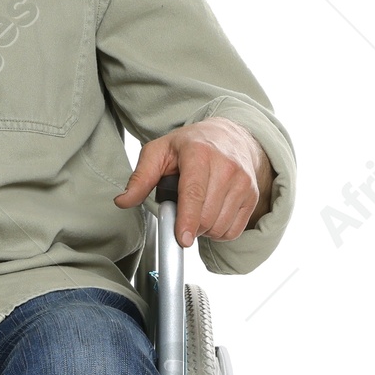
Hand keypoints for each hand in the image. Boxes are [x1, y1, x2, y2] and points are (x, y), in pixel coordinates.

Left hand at [114, 119, 270, 246]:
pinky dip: (218, 232)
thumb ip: (140, 178)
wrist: (229, 136)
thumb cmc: (189, 146)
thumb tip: (122, 201)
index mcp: (200, 153)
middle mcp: (227, 166)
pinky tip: (211, 216)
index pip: (194, 193)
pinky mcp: (252, 196)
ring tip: (196, 211)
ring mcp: (243, 182)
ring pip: (220, 226)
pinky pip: (233, 230)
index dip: (188, 220)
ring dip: (203, 230)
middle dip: (189, 226)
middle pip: (207, 216)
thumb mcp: (159, 152)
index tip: (182, 239)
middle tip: (180, 214)